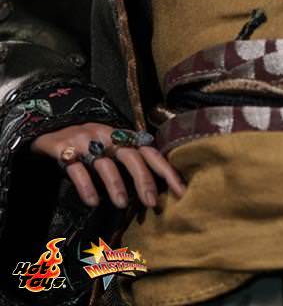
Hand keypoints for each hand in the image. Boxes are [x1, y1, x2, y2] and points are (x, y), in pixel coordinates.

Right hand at [31, 122, 185, 209]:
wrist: (53, 125)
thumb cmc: (90, 143)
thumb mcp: (112, 147)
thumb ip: (130, 161)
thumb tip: (155, 189)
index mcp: (124, 137)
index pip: (150, 152)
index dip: (166, 171)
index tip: (180, 191)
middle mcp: (108, 137)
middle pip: (131, 156)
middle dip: (143, 179)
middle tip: (152, 203)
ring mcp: (87, 142)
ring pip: (106, 163)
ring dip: (116, 184)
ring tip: (122, 204)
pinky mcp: (65, 149)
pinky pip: (77, 169)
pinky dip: (86, 186)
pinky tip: (93, 202)